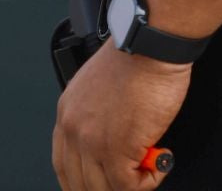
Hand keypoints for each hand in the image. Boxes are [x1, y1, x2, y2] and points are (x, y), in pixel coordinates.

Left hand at [53, 46, 187, 190]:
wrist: (150, 45)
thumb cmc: (135, 57)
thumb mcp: (99, 86)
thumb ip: (97, 116)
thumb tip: (112, 140)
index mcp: (68, 113)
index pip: (63, 165)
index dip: (80, 182)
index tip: (97, 186)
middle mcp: (74, 129)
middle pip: (79, 183)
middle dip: (106, 188)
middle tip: (131, 180)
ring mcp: (93, 142)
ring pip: (103, 189)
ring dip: (130, 184)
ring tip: (149, 168)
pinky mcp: (116, 149)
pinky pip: (128, 186)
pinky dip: (148, 182)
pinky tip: (158, 164)